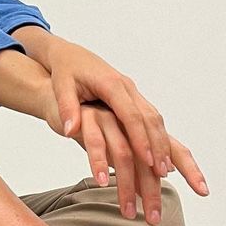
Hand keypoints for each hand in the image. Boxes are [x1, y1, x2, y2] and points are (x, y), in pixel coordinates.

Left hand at [39, 41, 208, 205]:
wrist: (71, 53)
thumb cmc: (66, 69)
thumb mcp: (60, 86)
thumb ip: (66, 107)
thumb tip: (69, 130)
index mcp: (110, 84)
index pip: (130, 114)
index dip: (140, 138)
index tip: (146, 160)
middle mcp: (126, 87)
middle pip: (149, 118)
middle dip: (157, 145)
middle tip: (162, 171)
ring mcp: (132, 91)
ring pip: (154, 118)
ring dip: (161, 143)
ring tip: (164, 169)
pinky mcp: (132, 97)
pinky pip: (149, 117)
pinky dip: (157, 136)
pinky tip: (158, 155)